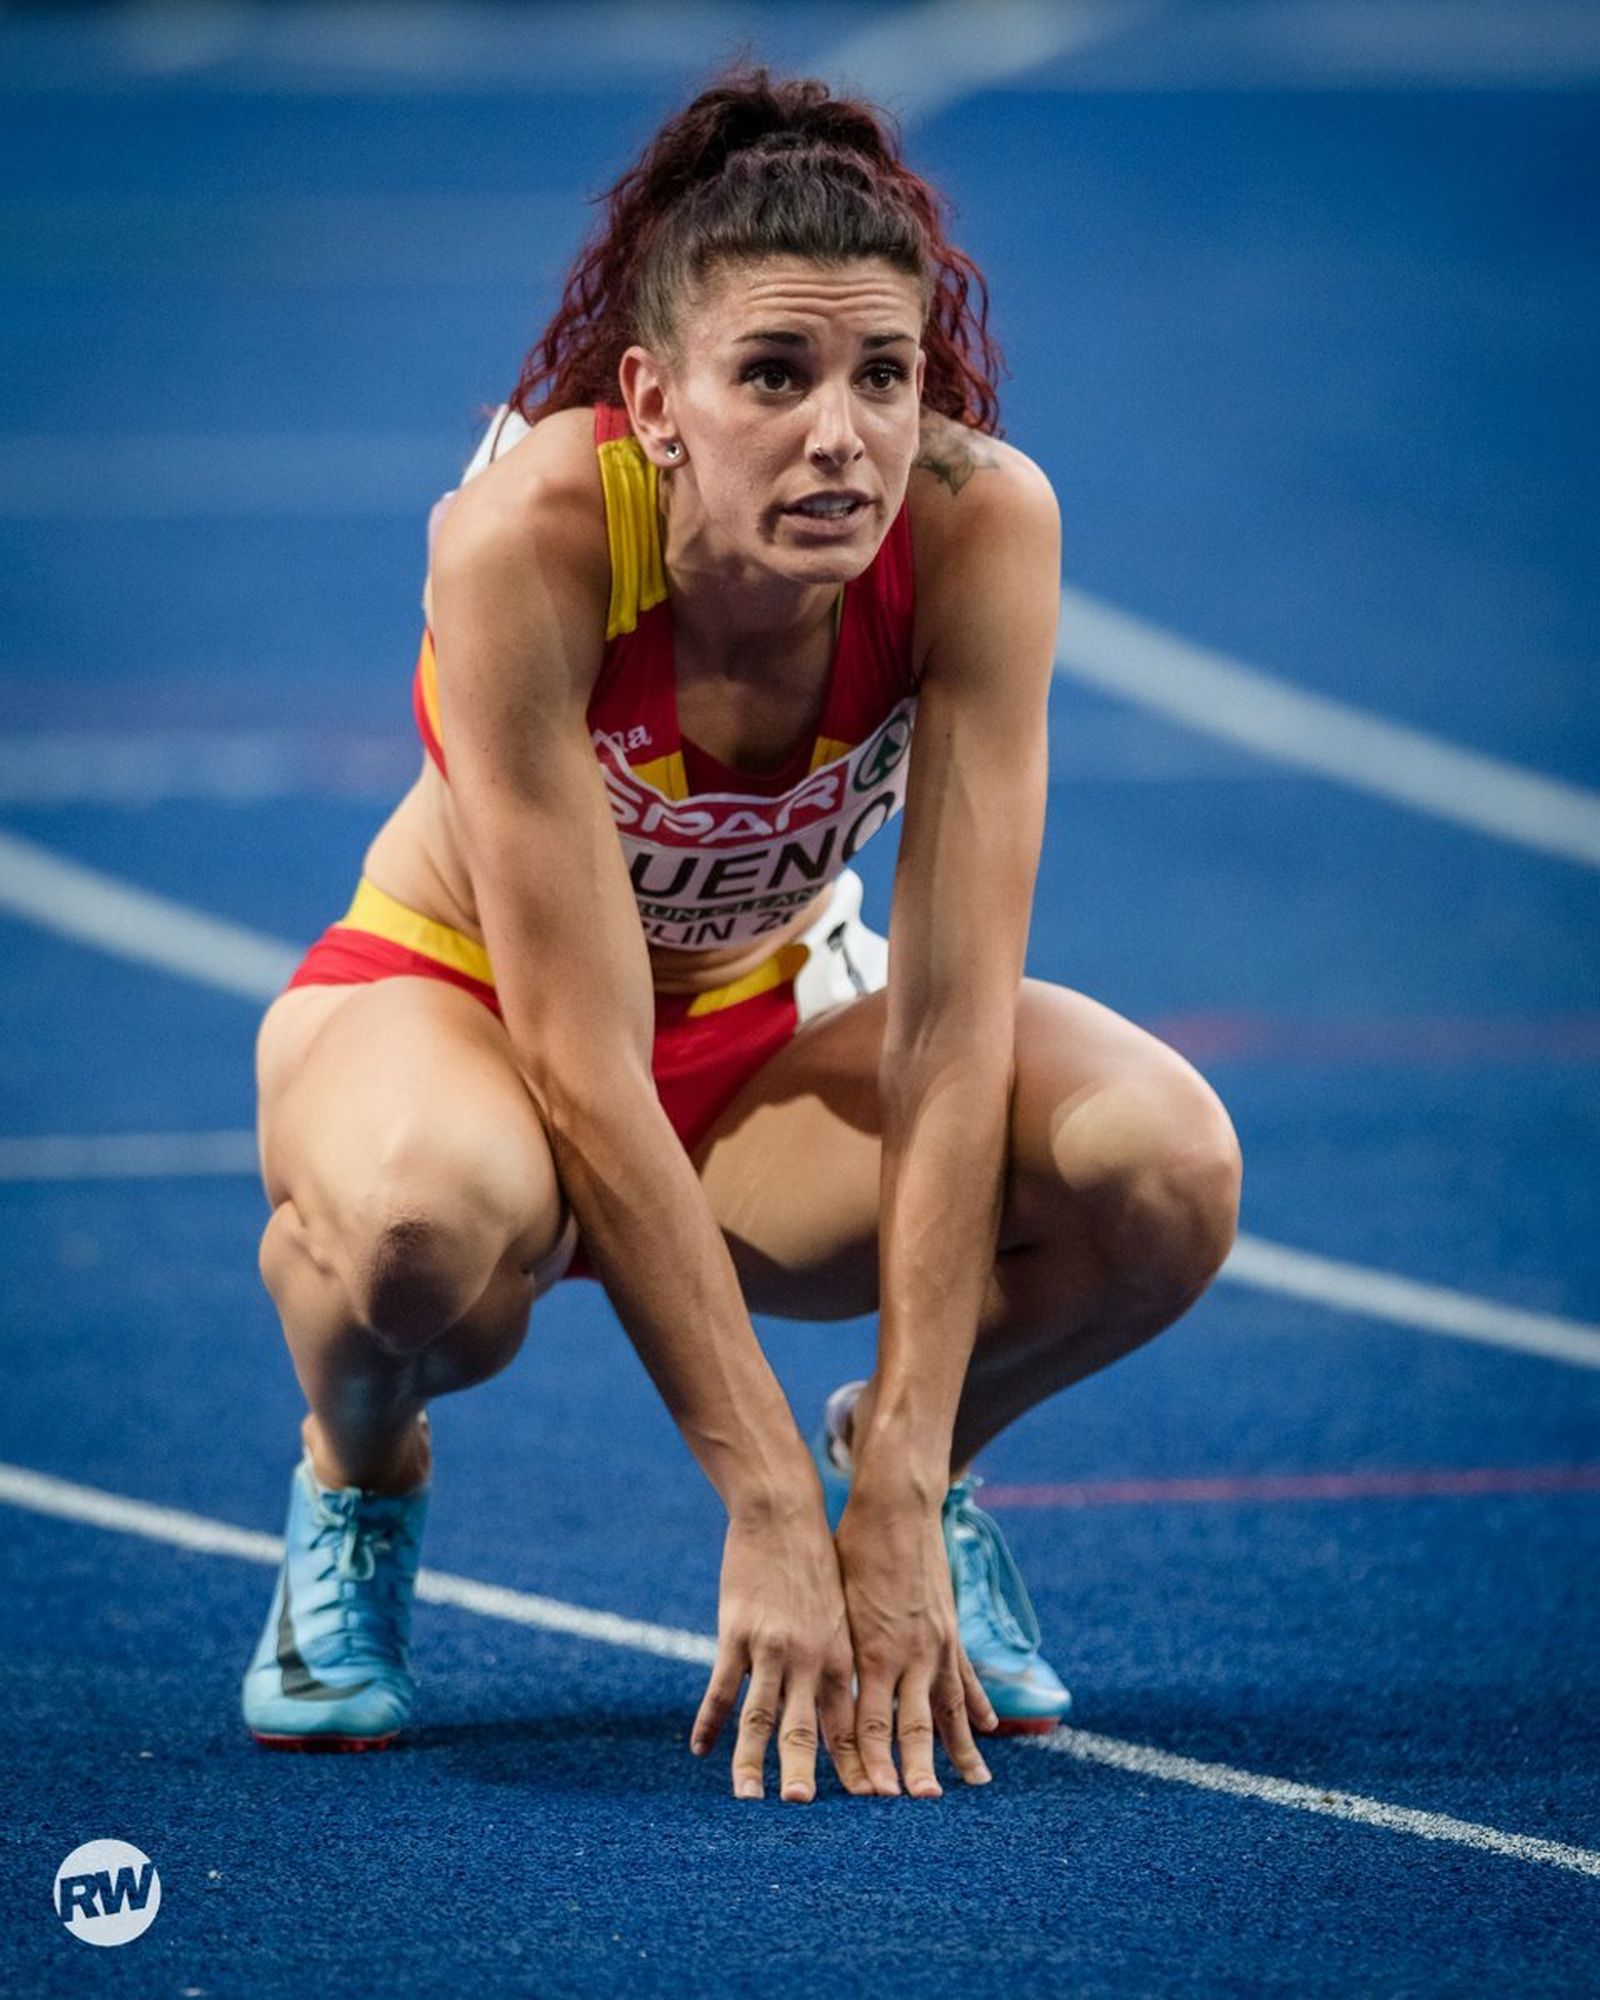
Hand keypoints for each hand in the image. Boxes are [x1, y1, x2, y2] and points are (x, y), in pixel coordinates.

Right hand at [690, 1496, 869, 1801]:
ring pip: (761, 1716)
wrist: (784, 1510)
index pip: (847, 1724)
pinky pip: (721, 1687)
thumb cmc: (815, 1560)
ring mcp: (772, 1646)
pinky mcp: (737, 1631)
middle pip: (807, 1729)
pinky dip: (709, 1721)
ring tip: (749, 1800)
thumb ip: (836, 1660)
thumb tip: (836, 1704)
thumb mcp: (839, 1613)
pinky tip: (699, 1750)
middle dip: (806, 1773)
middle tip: (804, 1811)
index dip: (855, 1766)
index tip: (864, 1804)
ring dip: (753, 1762)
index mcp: (839, 1656)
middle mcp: (810, 1657)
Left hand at [834, 1480, 996, 1796]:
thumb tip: (804, 1694)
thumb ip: (830, 1654)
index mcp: (870, 1651)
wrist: (894, 1508)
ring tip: (970, 1790)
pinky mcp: (949, 1630)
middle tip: (919, 1809)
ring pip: (948, 1710)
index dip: (869, 1761)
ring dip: (957, 1752)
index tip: (870, 1800)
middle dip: (913, 1771)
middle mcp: (906, 1654)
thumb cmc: (848, 1552)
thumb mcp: (831, 1605)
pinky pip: (966, 1678)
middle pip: (910, 1726)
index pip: (868, 1722)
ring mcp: (935, 1644)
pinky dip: (978, 1707)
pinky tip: (988, 1732)